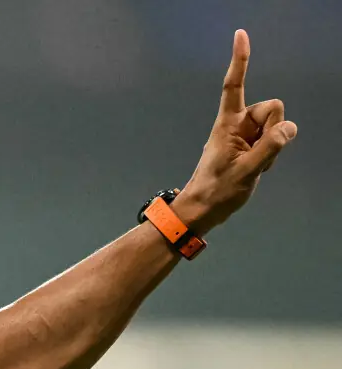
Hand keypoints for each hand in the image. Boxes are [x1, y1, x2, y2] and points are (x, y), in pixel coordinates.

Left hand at [174, 29, 296, 233]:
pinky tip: (256, 168)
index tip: (240, 35)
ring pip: (276, 125)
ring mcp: (245, 135)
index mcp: (227, 124)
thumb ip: (269, 147)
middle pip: (272, 107)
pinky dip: (271, 154)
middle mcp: (237, 123)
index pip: (234, 86)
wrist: (203, 210)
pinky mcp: (251, 145)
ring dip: (272, 144)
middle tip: (256, 154)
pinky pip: (274, 140)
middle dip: (273, 128)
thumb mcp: (245, 171)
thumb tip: (288, 128)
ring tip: (253, 165)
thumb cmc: (216, 191)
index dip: (240, 60)